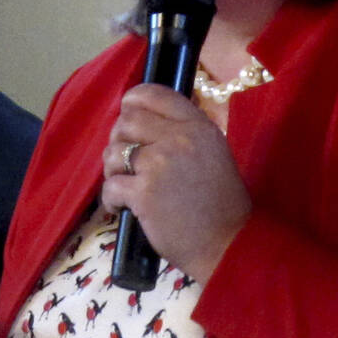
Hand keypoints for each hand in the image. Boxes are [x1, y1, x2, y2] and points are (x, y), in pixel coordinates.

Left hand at [101, 85, 250, 282]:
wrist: (227, 243)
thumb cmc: (221, 204)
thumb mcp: (213, 154)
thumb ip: (184, 135)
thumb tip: (146, 124)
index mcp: (198, 126)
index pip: (156, 94)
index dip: (133, 101)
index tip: (127, 114)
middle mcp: (179, 138)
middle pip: (127, 121)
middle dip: (118, 140)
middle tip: (124, 162)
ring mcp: (159, 164)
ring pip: (113, 152)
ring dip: (111, 170)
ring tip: (124, 187)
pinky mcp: (144, 193)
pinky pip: (110, 187)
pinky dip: (110, 201)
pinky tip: (122, 209)